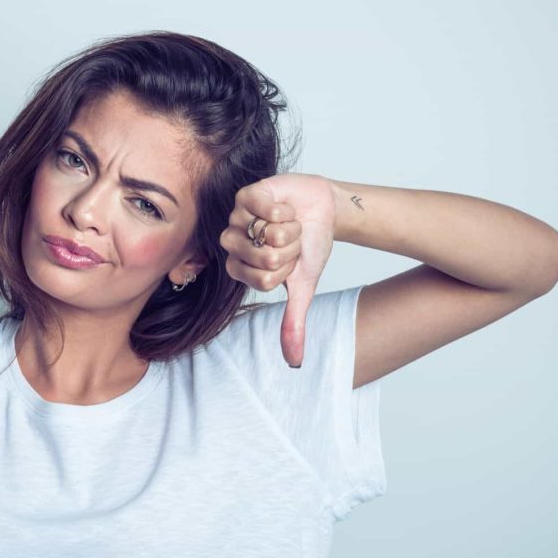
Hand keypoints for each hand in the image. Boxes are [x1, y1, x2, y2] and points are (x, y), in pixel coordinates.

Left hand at [220, 173, 336, 366]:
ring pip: (268, 234)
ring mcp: (237, 217)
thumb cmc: (309, 246)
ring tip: (289, 223)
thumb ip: (292, 322)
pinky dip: (286, 211)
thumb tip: (294, 363)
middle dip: (290, 250)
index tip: (290, 262)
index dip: (286, 272)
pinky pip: (266, 209)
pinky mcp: (247, 194)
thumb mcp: (303, 287)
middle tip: (290, 240)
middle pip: (263, 259)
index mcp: (240, 268)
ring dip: (290, 230)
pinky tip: (285, 208)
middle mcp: (233, 243)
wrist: (324, 210)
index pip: (262, 281)